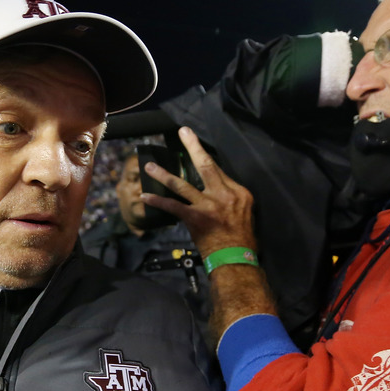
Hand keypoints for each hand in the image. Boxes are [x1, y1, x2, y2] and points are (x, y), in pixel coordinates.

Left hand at [140, 126, 256, 257]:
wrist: (237, 259)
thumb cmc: (241, 239)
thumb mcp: (244, 212)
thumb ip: (230, 198)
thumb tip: (215, 189)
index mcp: (238, 192)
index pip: (218, 170)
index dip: (204, 156)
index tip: (194, 145)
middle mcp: (224, 194)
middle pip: (206, 165)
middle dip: (193, 146)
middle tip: (183, 132)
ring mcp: (209, 205)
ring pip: (182, 184)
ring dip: (163, 175)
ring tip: (149, 166)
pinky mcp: (196, 218)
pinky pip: (173, 206)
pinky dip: (158, 201)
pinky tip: (145, 197)